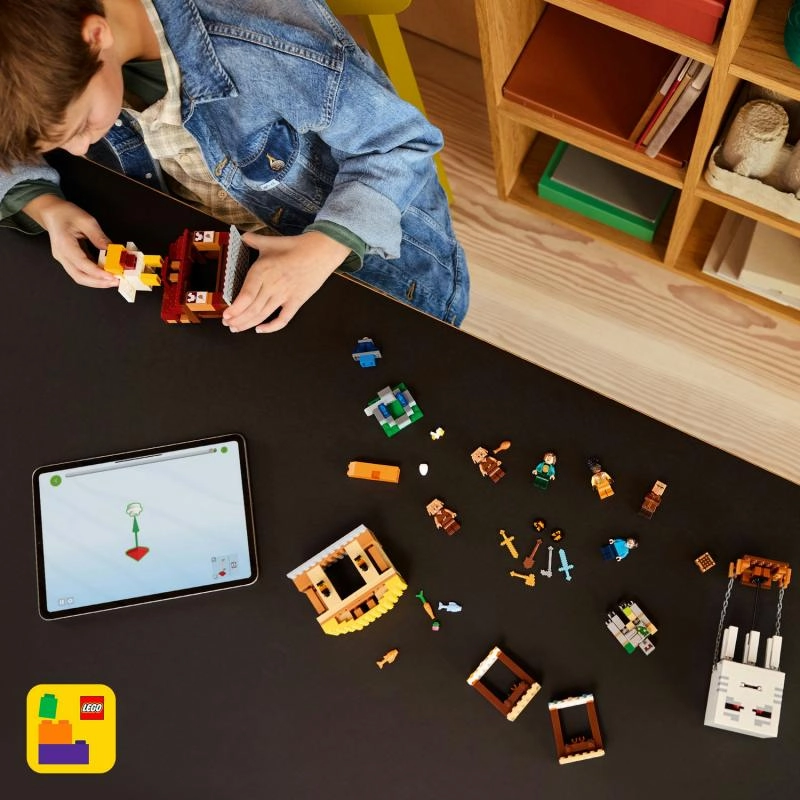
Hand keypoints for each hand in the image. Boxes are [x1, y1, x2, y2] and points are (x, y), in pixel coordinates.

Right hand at [25, 195, 117, 287]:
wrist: (51, 213)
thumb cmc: (66, 214)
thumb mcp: (86, 220)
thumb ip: (99, 237)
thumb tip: (112, 250)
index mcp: (64, 244)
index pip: (82, 264)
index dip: (98, 272)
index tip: (112, 276)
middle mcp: (62, 255)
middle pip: (80, 276)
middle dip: (99, 282)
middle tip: (116, 281)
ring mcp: (64, 260)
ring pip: (80, 277)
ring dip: (97, 281)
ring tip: (113, 280)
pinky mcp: (68, 260)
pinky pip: (81, 272)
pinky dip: (94, 276)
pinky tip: (105, 274)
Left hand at [222, 231, 348, 332]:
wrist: (322, 250)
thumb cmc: (296, 245)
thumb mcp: (271, 241)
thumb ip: (254, 240)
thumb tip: (243, 236)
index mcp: (263, 270)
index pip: (246, 295)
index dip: (235, 309)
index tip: (226, 315)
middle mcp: (272, 285)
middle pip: (252, 308)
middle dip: (238, 319)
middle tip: (228, 324)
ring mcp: (285, 295)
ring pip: (263, 315)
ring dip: (248, 324)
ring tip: (237, 328)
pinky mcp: (297, 301)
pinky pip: (283, 319)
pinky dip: (272, 327)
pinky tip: (260, 330)